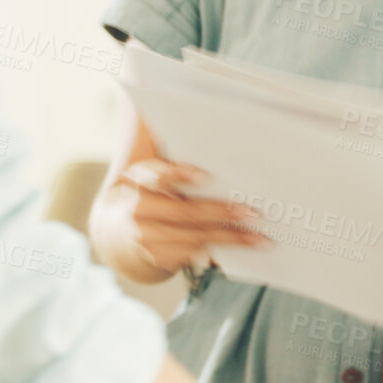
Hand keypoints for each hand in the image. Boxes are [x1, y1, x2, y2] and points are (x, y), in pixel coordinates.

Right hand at [101, 160, 266, 277]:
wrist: (121, 234)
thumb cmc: (154, 193)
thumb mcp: (154, 170)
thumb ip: (176, 153)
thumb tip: (201, 125)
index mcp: (139, 179)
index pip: (157, 176)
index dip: (179, 175)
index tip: (204, 176)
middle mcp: (139, 209)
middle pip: (184, 212)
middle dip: (221, 212)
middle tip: (252, 212)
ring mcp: (146, 237)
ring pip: (195, 236)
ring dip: (232, 237)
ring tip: (260, 237)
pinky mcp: (158, 257)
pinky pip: (195, 253)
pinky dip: (224, 249)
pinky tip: (248, 245)